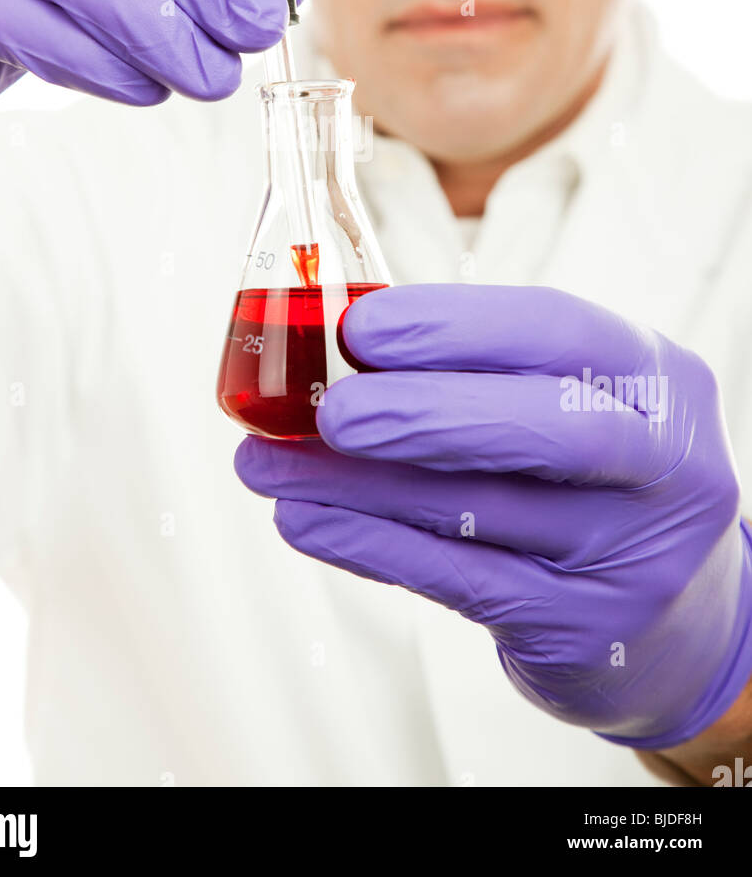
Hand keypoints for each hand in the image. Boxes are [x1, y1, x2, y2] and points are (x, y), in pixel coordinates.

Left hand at [235, 284, 751, 747]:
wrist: (682, 627)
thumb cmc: (599, 487)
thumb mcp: (581, 407)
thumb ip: (484, 374)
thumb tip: (335, 347)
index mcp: (656, 379)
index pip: (559, 333)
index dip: (455, 324)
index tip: (361, 327)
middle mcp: (661, 465)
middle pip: (548, 429)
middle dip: (425, 414)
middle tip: (331, 411)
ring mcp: (630, 555)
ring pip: (478, 511)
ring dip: (357, 485)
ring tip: (270, 464)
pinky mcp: (582, 628)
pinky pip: (457, 579)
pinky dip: (368, 544)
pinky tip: (307, 518)